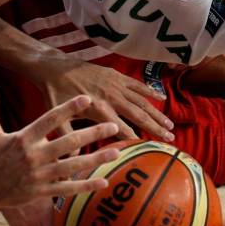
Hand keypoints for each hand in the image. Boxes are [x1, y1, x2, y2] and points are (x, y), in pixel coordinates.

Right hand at [0, 83, 119, 225]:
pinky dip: (86, 186)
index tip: (87, 99)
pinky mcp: (41, 192)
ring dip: (96, 158)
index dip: (69, 108)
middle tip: (113, 125)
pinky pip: (68, 188)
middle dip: (93, 133)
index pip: (50, 119)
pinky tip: (103, 182)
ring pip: (73, 165)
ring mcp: (39, 175)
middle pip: (69, 142)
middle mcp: (34, 156)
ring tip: (116, 151)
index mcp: (23, 138)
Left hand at [36, 59, 174, 141]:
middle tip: (170, 139)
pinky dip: (149, 91)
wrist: (54, 67)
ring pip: (141, 101)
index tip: (148, 148)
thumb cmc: (55, 93)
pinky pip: (136, 84)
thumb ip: (66, 136)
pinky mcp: (115, 75)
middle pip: (138, 115)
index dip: (135, 138)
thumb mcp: (58, 116)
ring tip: (170, 124)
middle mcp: (111, 97)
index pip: (121, 128)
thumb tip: (72, 157)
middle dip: (154, 127)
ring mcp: (115, 85)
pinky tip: (161, 98)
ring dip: (156, 112)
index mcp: (98, 109)